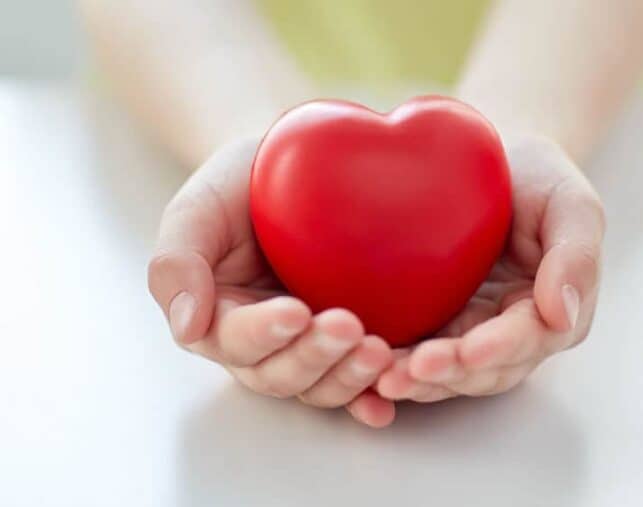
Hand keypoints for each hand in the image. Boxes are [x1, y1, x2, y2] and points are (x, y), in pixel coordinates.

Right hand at [148, 138, 395, 427]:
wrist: (296, 167)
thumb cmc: (241, 186)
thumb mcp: (199, 209)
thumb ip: (177, 263)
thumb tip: (189, 327)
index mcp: (219, 317)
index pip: (234, 340)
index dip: (263, 333)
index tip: (294, 311)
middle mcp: (263, 344)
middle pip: (280, 373)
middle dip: (313, 355)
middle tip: (347, 326)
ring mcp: (307, 346)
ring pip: (320, 384)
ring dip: (348, 377)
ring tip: (377, 352)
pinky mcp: (346, 344)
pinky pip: (358, 382)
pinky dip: (371, 396)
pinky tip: (387, 401)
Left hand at [376, 136, 604, 401]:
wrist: (486, 157)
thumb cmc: (535, 177)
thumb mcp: (569, 203)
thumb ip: (577, 255)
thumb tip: (562, 315)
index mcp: (548, 311)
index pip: (527, 340)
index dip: (499, 349)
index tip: (469, 350)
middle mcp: (507, 331)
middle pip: (482, 370)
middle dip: (448, 375)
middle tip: (409, 372)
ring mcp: (466, 329)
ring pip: (446, 372)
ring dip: (415, 381)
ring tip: (380, 379)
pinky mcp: (429, 321)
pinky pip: (411, 352)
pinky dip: (391, 363)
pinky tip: (362, 366)